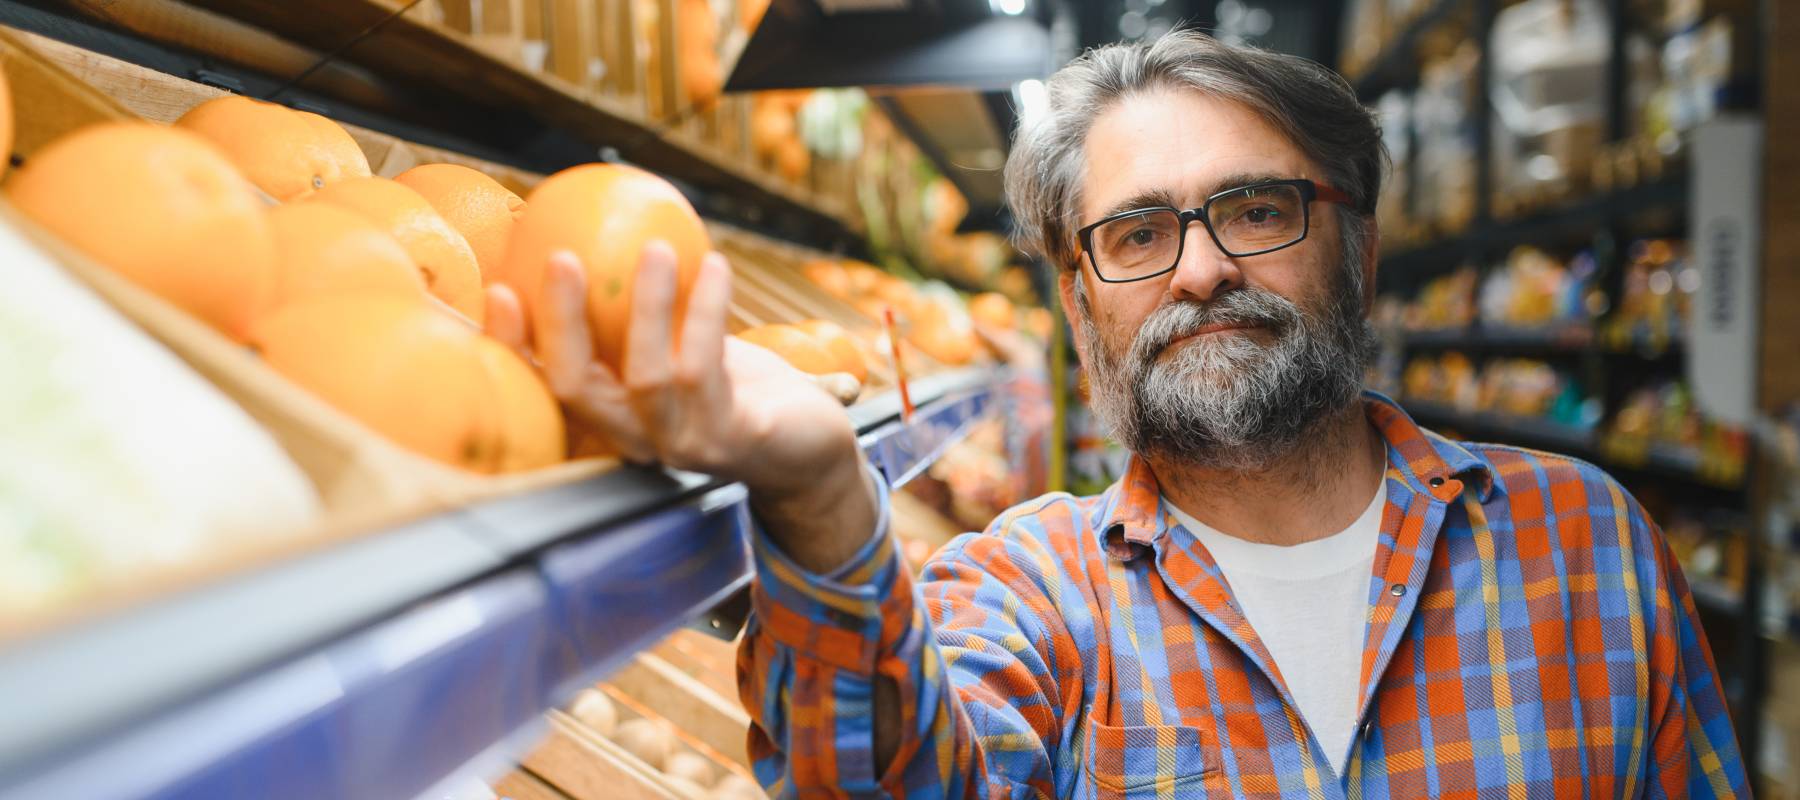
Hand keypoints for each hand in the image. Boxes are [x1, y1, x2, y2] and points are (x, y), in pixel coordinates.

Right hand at [484, 243, 878, 571]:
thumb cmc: (742, 388)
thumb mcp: (689, 346)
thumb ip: (647, 314)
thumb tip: (618, 233)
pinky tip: (717, 266)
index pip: (549, 387)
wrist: (812, 450)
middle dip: (562, 323)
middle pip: (578, 388)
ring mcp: (684, 447)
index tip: (500, 286)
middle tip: (562, 257)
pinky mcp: (732, 441)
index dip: (514, 344)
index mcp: (615, 419)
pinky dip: (708, 312)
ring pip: (646, 377)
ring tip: (655, 248)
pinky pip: (709, 370)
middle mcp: (638, 441)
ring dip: (649, 307)